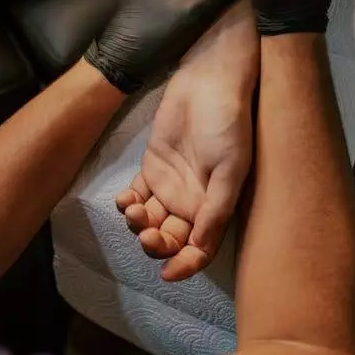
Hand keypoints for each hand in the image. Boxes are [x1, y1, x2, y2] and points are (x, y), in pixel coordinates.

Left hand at [116, 2, 256, 279]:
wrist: (210, 81)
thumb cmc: (228, 123)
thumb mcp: (231, 167)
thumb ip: (216, 209)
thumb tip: (199, 249)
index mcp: (216, 207)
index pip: (200, 249)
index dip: (186, 265)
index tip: (167, 273)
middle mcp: (194, 201)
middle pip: (171, 238)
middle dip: (157, 244)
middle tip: (146, 234)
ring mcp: (171, 184)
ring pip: (150, 221)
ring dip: (138, 225)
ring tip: (133, 212)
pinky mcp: (152, 167)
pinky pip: (137, 197)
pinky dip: (127, 205)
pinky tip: (123, 201)